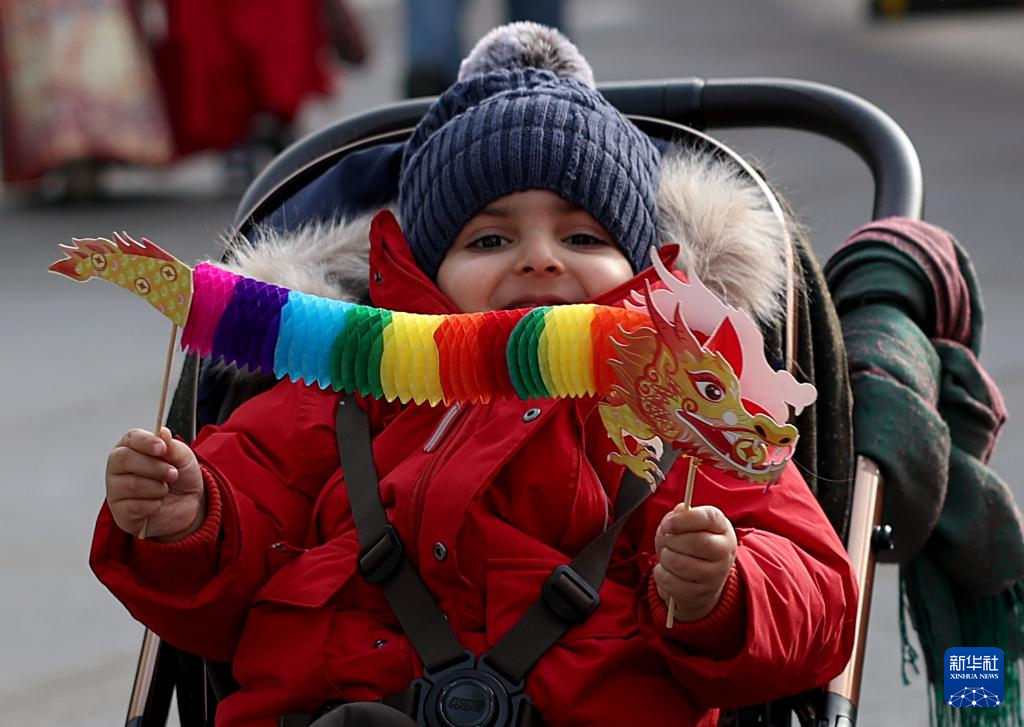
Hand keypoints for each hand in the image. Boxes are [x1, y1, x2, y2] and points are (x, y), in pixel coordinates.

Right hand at [105, 427, 204, 541]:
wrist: (189, 506)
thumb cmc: (181, 478)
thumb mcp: (184, 459)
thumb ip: (172, 447)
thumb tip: (162, 433)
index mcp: (132, 448)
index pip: (131, 439)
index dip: (146, 442)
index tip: (162, 448)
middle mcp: (118, 467)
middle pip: (124, 459)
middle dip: (154, 467)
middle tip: (173, 473)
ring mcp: (116, 490)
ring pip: (132, 485)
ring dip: (158, 488)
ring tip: (165, 489)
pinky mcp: (120, 512)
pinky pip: (135, 507)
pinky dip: (154, 505)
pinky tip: (157, 503)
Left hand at [654, 504, 736, 622]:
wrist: (699, 582)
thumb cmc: (689, 546)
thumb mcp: (686, 526)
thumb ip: (680, 516)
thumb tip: (678, 512)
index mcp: (722, 528)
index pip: (709, 518)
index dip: (684, 519)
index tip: (667, 524)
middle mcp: (724, 551)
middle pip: (697, 542)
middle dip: (672, 540)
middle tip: (667, 541)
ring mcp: (715, 575)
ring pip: (681, 564)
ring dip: (665, 557)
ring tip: (668, 556)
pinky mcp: (701, 594)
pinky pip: (671, 581)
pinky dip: (661, 574)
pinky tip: (667, 571)